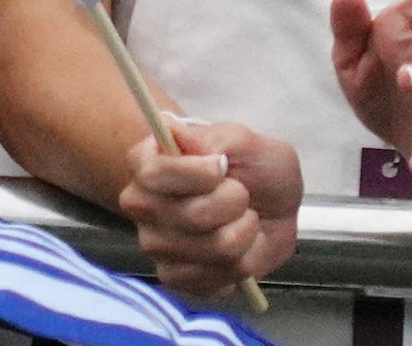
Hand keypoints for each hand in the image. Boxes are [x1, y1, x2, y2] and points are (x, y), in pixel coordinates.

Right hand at [115, 118, 299, 302]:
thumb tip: (174, 132)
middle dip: (234, 203)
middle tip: (241, 194)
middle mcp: (140, 204)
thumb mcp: (244, 142)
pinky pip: (219, 279)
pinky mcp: (176, 277)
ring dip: (246, 233)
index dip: (198, 174)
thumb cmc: (252, 168)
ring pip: (216, 249)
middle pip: (193, 215)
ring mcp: (156, 245)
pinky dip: (244, 263)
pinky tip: (240, 248)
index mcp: (145, 163)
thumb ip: (214, 138)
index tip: (223, 165)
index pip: (153, 174)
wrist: (271, 206)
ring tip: (245, 220)